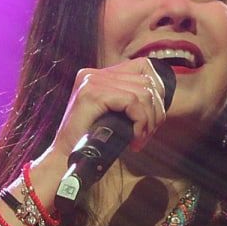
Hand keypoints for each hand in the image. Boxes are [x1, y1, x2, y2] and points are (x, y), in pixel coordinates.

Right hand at [49, 59, 168, 161]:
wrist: (65, 158)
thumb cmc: (92, 142)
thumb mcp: (114, 116)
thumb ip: (131, 103)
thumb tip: (161, 102)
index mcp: (99, 75)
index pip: (143, 67)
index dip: (158, 91)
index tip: (154, 116)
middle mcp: (94, 73)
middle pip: (146, 81)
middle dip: (155, 111)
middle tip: (146, 134)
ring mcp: (92, 81)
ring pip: (143, 93)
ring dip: (148, 120)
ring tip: (140, 138)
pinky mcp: (93, 93)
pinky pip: (132, 102)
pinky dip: (140, 122)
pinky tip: (134, 138)